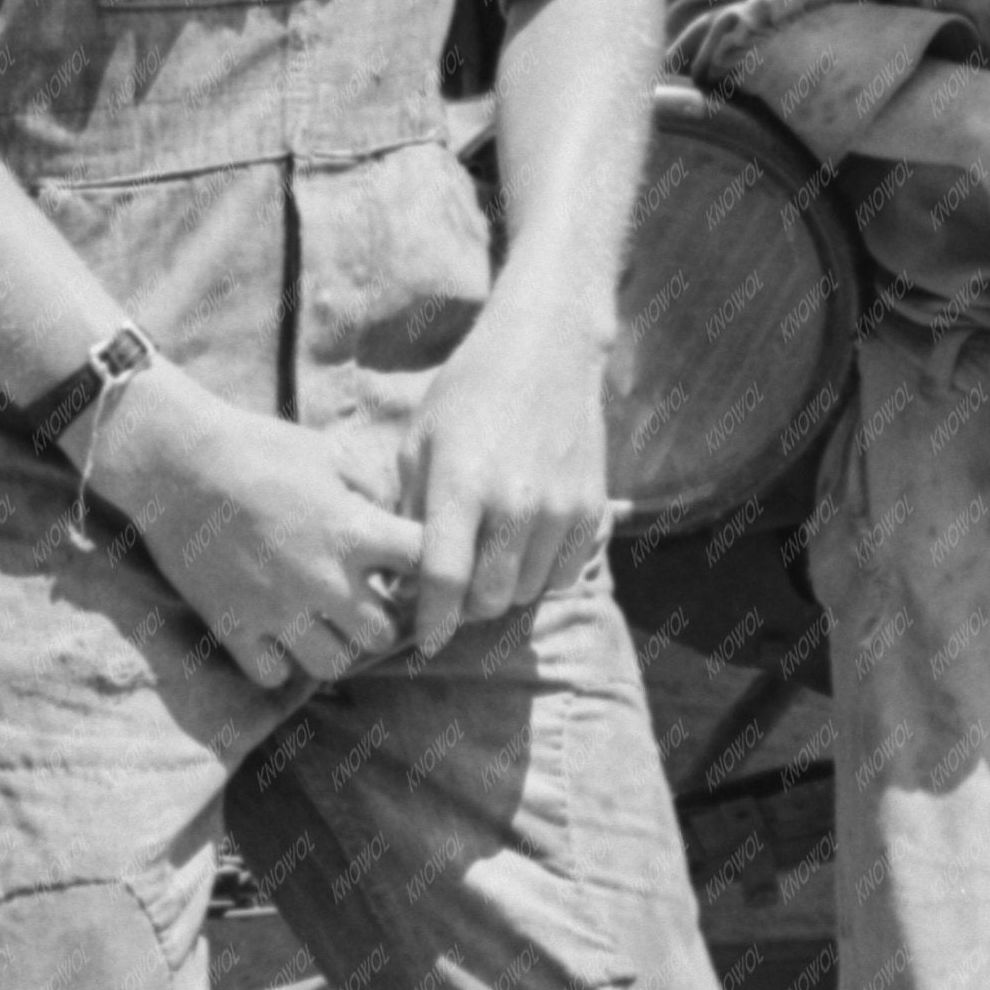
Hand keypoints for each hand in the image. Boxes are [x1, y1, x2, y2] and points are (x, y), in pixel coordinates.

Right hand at [91, 365, 423, 688]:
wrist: (175, 463)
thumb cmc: (256, 447)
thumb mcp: (327, 452)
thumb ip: (371, 489)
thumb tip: (394, 519)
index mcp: (354, 532)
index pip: (426, 566)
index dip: (424, 566)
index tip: (408, 562)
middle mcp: (324, 581)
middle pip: (382, 633)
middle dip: (379, 618)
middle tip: (361, 599)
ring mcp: (278, 611)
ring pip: (335, 664)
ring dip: (335, 645)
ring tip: (320, 620)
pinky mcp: (236, 629)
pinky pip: (275, 674)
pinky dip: (280, 660)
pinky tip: (275, 633)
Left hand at [403, 278, 611, 658]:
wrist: (546, 349)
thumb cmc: (469, 392)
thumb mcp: (421, 442)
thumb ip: (411, 512)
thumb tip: (400, 575)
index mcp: (461, 485)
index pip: (443, 580)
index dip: (430, 621)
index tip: (421, 640)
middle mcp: (514, 503)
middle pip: (487, 599)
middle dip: (462, 607)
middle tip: (450, 593)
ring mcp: (558, 508)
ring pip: (524, 593)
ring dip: (501, 591)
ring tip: (485, 563)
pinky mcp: (589, 508)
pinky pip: (560, 575)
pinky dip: (537, 575)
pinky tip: (521, 547)